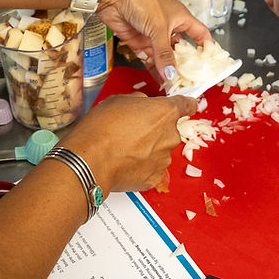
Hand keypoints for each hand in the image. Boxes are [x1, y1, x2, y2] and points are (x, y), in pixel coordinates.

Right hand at [59, 93, 195, 192]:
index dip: (186, 105)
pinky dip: (141, 167)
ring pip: (160, 151)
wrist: (90, 160)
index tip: (188, 106)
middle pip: (169, 131)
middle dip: (155, 131)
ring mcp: (164, 159)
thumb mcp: (117, 100)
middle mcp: (170, 136)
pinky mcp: (154, 178)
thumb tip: (143, 105)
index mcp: (165, 113)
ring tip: (124, 150)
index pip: (186, 105)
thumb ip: (139, 101)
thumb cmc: (101, 128)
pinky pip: (152, 169)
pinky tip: (125, 163)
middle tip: (131, 132)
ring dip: (148, 150)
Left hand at [99, 0, 210, 81]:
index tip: (209, 63)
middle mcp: (168, 27)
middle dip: (185, 65)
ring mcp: (153, 35)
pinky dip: (154, 70)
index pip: (199, 34)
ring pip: (164, 57)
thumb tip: (171, 73)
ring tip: (175, 86)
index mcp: (180, 17)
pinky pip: (149, 59)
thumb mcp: (159, 27)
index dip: (206, 47)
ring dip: (168, 70)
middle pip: (181, 50)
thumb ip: (164, 53)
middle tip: (190, 81)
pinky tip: (160, 80)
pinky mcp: (138, 41)